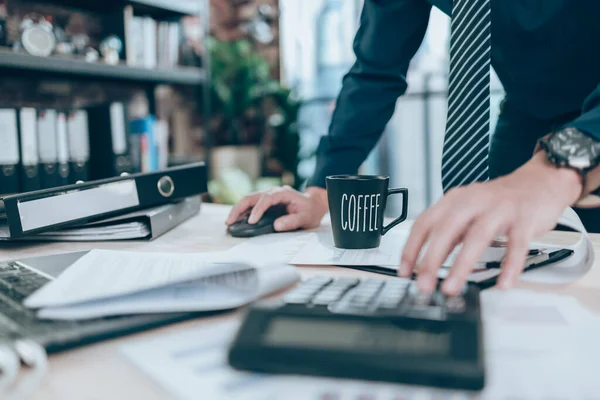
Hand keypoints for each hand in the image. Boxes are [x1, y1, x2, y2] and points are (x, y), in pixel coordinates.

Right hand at [225, 186, 328, 231]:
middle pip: (251, 197)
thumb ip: (292, 221)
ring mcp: (267, 195)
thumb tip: (277, 225)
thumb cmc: (309, 210)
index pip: (266, 199)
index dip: (257, 210)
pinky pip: (250, 204)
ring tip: (229, 222)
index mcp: (282, 193)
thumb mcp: (306, 218)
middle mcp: (272, 192)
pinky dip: (242, 212)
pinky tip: (236, 220)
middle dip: (239, 208)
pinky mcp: (264, 202)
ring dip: (237, 210)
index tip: (251, 221)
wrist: (313, 204)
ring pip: (248, 199)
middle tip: (229, 221)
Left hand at [399, 152, 582, 294]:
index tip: (404, 272)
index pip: (424, 223)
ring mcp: (499, 209)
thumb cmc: (498, 202)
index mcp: (454, 200)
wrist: (539, 182)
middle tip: (424, 285)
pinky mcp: (524, 219)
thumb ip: (449, 235)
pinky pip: (517, 244)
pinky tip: (503, 283)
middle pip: (446, 230)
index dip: (411, 248)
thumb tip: (427, 264)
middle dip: (432, 260)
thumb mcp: (467, 212)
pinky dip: (510, 266)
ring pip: (477, 237)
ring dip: (461, 265)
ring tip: (451, 288)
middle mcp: (473, 201)